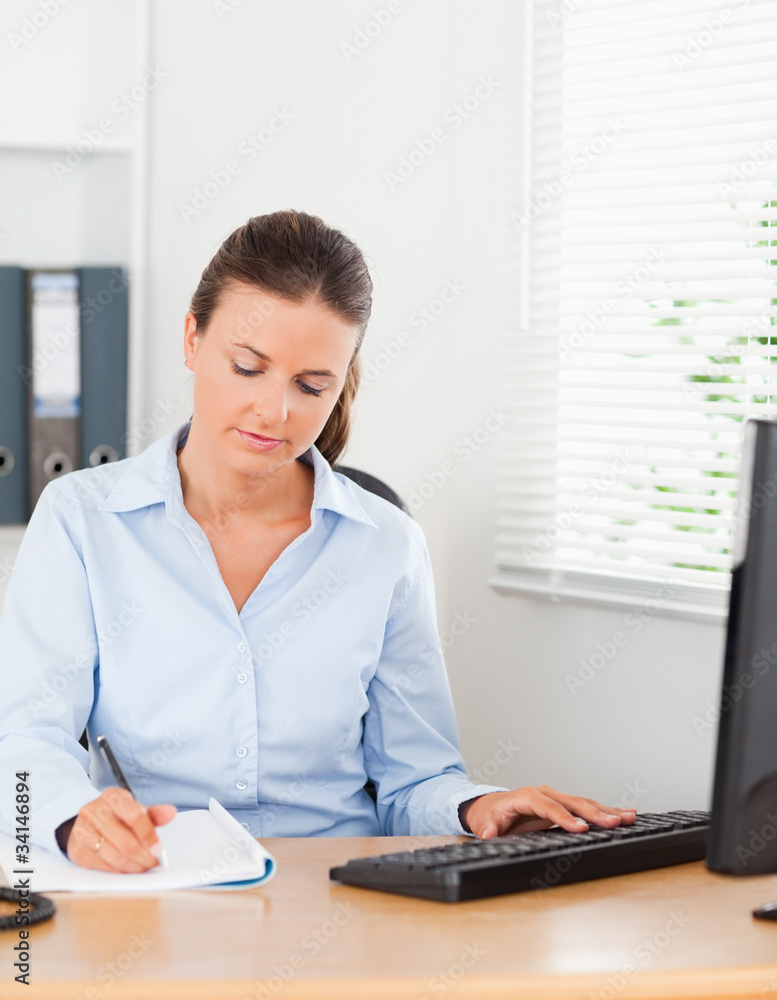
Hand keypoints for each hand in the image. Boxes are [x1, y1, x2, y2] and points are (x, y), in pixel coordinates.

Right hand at [64, 787, 176, 871]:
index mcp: (113, 796)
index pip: (134, 815)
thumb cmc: (118, 816)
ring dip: (133, 866)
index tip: (158, 849)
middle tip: (154, 862)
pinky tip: (128, 868)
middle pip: (125, 840)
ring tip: (143, 866)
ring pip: (114, 856)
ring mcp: (83, 830)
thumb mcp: (136, 809)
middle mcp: (94, 810)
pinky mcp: (77, 849)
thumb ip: (154, 813)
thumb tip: (170, 812)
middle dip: (143, 856)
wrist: (88, 822)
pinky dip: (119, 870)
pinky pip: (102, 866)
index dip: (149, 835)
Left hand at [460, 785, 636, 839]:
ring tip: (629, 817)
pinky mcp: (562, 806)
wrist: (490, 806)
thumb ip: (486, 828)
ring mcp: (555, 798)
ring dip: (606, 810)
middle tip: (615, 823)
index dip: (564, 818)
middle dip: (594, 813)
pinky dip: (604, 810)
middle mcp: (544, 794)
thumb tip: (487, 834)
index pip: (548, 806)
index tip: (581, 829)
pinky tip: (623, 814)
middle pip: (572, 802)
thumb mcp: (483, 821)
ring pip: (583, 803)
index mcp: (526, 797)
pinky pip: (585, 807)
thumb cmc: (489, 814)